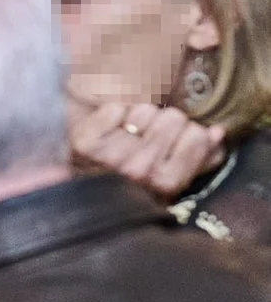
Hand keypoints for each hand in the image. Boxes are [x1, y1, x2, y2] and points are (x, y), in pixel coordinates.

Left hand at [71, 101, 225, 201]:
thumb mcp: (176, 178)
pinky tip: (113, 129)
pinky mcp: (84, 142)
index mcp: (167, 182)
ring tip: (133, 133)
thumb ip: (203, 157)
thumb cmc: (140, 183)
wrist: (91, 193)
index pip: (196, 134)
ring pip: (143, 110)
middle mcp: (139, 171)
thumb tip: (217, 131)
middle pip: (172, 118)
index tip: (179, 138)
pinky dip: (115, 113)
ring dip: (140, 117)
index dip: (190, 131)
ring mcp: (109, 157)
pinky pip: (114, 108)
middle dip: (167, 122)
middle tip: (153, 134)